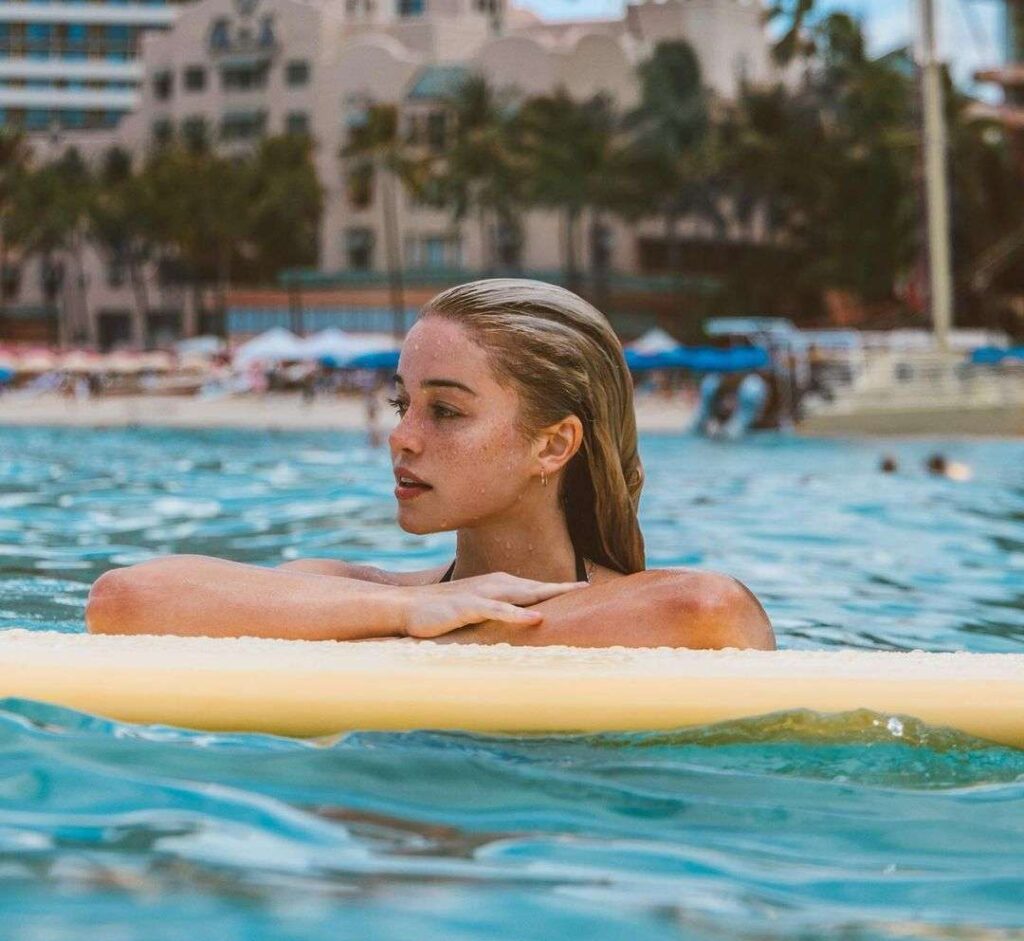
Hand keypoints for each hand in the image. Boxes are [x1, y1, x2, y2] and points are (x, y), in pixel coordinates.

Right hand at [399, 572, 587, 639]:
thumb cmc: (443, 610)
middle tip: (589, 588)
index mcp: (498, 585)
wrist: (407, 606)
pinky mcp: (467, 607)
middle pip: (535, 586)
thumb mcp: (475, 607)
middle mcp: (494, 585)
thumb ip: (497, 610)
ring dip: (546, 594)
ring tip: (573, 594)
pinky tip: (535, 617)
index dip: (560, 588)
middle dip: (562, 587)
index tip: (587, 588)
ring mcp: (481, 594)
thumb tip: (520, 620)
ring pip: (521, 593)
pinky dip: (517, 613)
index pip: (535, 587)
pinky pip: (497, 610)